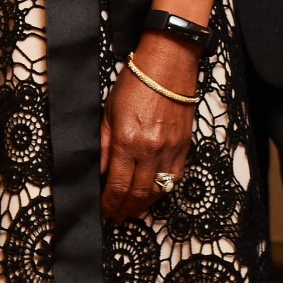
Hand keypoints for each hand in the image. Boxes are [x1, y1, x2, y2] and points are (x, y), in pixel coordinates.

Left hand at [100, 37, 197, 220]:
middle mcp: (150, 150)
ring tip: (131, 211)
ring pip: (157, 192)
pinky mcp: (185, 148)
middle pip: (137, 194)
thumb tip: (98, 172)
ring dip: (143, 206)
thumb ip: (103, 146)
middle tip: (115, 217)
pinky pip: (174, 179)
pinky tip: (152, 195)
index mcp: (127, 141)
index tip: (103, 211)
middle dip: (124, 210)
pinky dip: (162, 191)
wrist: (168, 65)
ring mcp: (170, 151)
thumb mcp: (108, 112)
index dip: (109, 204)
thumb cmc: (136, 83)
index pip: (117, 186)